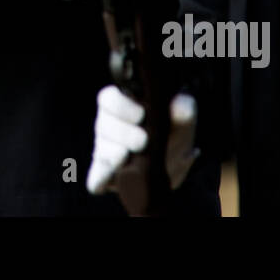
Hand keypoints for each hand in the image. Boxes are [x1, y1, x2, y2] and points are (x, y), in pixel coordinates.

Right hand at [87, 86, 198, 210]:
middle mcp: (109, 125)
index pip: (108, 99)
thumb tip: (180, 104)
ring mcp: (105, 151)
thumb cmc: (173, 136)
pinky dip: (100, 179)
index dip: (120, 105)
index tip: (141, 115)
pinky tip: (110, 180)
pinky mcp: (105, 175)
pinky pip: (95, 178)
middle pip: (102, 124)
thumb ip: (184, 111)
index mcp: (123, 106)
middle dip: (122, 133)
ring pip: (99, 149)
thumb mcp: (183, 123)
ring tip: (128, 158)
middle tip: (142, 141)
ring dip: (114, 155)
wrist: (172, 165)